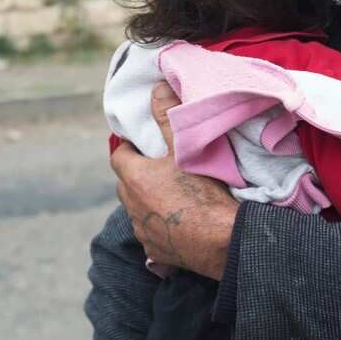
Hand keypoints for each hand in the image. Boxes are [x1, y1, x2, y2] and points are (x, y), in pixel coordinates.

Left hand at [110, 82, 238, 279]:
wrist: (222, 240)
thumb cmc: (203, 191)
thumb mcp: (186, 148)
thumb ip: (168, 116)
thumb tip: (156, 88)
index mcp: (135, 178)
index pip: (119, 156)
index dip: (129, 148)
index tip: (143, 143)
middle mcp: (132, 206)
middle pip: (126, 183)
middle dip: (138, 174)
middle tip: (160, 166)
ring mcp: (143, 231)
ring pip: (139, 209)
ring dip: (148, 201)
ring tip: (172, 194)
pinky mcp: (156, 251)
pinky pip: (152, 233)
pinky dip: (160, 225)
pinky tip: (179, 221)